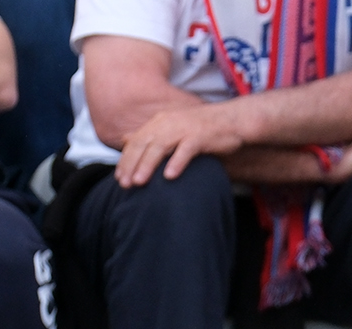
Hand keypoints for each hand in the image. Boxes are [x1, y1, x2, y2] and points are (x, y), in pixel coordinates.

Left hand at [115, 102, 244, 187]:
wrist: (233, 120)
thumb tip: (126, 138)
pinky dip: (177, 162)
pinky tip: (169, 176)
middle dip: (131, 165)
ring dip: (147, 165)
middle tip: (124, 184)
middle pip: (144, 145)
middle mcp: (167, 123)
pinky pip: (185, 150)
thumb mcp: (171, 128)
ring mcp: (183, 129)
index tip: (119, 179)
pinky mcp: (200, 136)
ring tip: (139, 182)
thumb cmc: (203, 129)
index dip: (125, 160)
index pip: (136, 142)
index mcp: (159, 122)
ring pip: (160, 147)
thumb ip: (149, 135)